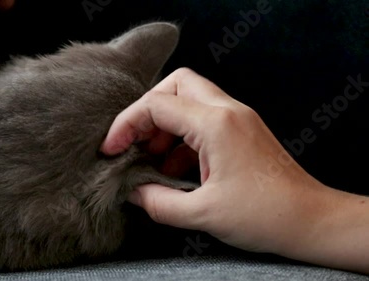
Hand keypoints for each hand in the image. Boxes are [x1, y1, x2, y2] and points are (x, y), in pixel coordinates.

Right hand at [101, 68, 368, 273]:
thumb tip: (132, 192)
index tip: (112, 149)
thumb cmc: (266, 216)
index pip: (157, 105)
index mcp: (216, 124)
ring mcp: (237, 118)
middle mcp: (227, 111)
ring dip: (165, 125)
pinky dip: (182, 138)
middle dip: (147, 110)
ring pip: (189, 99)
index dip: (127, 125)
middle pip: (176, 84)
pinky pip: (202, 120)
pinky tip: (174, 169)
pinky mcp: (241, 131)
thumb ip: (158, 201)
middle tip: (134, 142)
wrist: (311, 220)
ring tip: (152, 160)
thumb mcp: (202, 213)